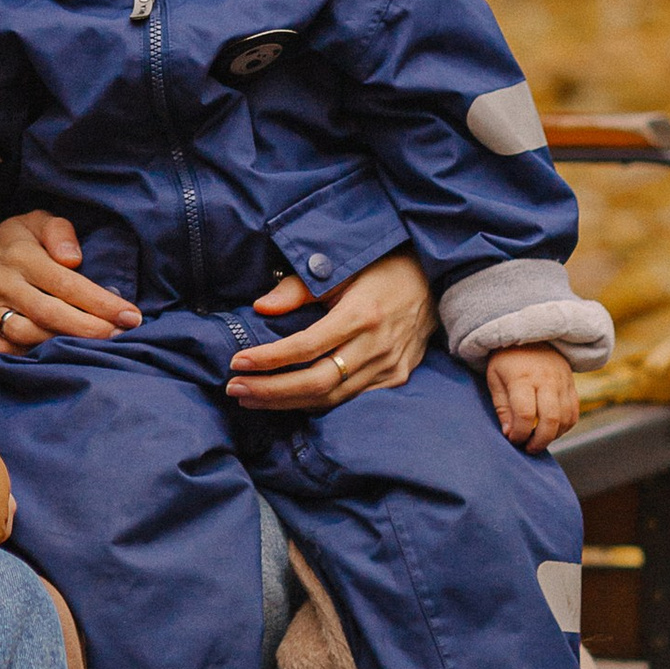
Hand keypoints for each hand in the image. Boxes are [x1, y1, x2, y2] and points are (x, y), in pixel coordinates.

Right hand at [0, 208, 143, 356]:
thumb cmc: (9, 243)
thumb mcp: (34, 222)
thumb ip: (59, 232)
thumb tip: (74, 260)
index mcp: (18, 256)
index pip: (65, 283)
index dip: (100, 302)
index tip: (130, 315)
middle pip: (50, 314)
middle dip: (90, 329)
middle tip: (122, 335)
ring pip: (30, 337)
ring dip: (67, 345)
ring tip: (99, 347)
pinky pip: (11, 352)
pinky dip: (39, 356)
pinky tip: (63, 354)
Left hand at [224, 248, 433, 413]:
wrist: (435, 278)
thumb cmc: (381, 266)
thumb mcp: (342, 266)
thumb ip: (300, 287)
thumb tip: (261, 307)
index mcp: (363, 314)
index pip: (307, 347)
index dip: (269, 359)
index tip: (237, 362)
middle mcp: (378, 346)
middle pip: (317, 382)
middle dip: (271, 390)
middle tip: (234, 389)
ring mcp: (390, 366)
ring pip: (332, 398)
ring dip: (287, 402)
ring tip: (251, 397)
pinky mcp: (396, 377)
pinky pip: (350, 399)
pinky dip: (316, 402)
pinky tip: (287, 399)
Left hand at [487, 343, 577, 450]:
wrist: (531, 334)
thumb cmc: (507, 359)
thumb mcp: (495, 379)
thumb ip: (502, 407)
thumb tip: (510, 434)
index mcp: (522, 377)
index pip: (524, 414)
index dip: (519, 433)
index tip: (512, 439)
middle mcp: (546, 380)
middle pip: (550, 420)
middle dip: (540, 441)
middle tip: (528, 448)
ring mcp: (562, 382)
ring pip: (565, 419)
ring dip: (553, 436)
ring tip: (538, 439)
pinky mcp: (572, 384)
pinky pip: (574, 412)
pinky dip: (565, 427)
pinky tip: (551, 430)